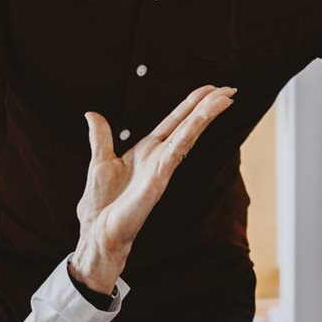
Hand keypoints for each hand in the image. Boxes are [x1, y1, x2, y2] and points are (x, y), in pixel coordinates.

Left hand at [69, 85, 235, 292]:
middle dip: (208, 105)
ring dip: (205, 115)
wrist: (99, 232)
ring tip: (224, 98)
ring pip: (188, 134)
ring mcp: (161, 167)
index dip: (192, 104)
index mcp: (147, 150)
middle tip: (229, 88)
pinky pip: (177, 151)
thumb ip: (101, 137)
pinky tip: (201, 119)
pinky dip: (190, 134)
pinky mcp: (159, 178)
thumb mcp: (100, 161)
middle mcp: (159, 156)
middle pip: (188, 124)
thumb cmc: (101, 204)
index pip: (174, 121)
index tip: (210, 89)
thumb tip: (92, 115)